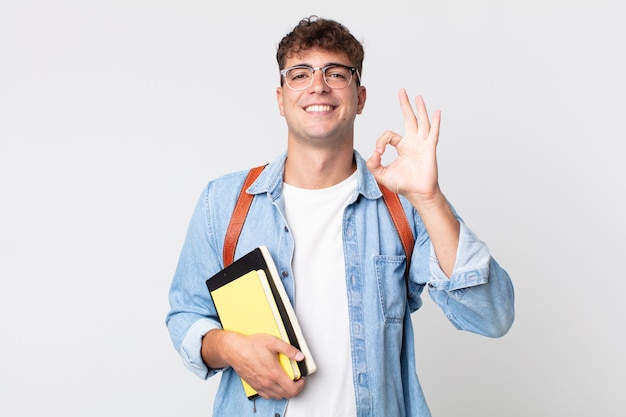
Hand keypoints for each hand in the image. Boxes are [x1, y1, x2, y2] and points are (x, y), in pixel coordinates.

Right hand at [203, 330, 304, 399]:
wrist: (234, 350)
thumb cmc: (251, 345)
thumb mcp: (273, 342)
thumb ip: (289, 350)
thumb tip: (300, 356)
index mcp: (274, 373)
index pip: (293, 389)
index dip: (301, 385)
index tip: (301, 378)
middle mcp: (268, 382)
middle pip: (287, 395)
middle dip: (295, 388)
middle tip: (296, 379)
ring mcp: (260, 386)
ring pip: (277, 396)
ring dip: (285, 391)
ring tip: (287, 381)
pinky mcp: (254, 386)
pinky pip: (267, 396)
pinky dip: (274, 393)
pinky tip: (275, 384)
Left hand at [366, 89, 441, 203]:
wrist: (417, 193)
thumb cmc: (403, 184)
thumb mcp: (382, 174)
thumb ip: (373, 164)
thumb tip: (373, 154)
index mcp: (402, 146)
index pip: (389, 135)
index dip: (381, 141)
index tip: (379, 153)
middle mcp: (413, 142)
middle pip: (409, 119)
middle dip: (405, 105)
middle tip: (402, 91)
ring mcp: (422, 144)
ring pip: (421, 122)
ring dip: (420, 109)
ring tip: (417, 97)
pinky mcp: (429, 149)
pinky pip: (433, 134)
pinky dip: (435, 123)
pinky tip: (436, 112)